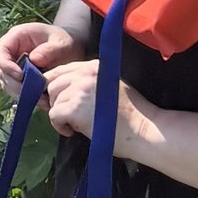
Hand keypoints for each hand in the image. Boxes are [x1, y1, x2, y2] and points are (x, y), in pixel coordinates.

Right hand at [0, 18, 83, 96]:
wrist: (68, 49)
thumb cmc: (63, 41)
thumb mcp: (61, 42)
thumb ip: (50, 49)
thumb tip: (34, 59)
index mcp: (16, 37)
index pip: (1, 52)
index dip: (6, 65)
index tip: (20, 76)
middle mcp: (11, 51)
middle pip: (2, 71)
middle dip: (14, 84)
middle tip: (32, 93)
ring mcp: (13, 65)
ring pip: (7, 83)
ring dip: (21, 94)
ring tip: (41, 100)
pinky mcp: (18, 78)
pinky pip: (16, 90)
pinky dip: (27, 97)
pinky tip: (42, 101)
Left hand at [39, 62, 162, 157]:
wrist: (145, 130)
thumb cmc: (131, 115)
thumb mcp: (109, 87)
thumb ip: (87, 84)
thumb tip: (59, 92)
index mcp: (94, 66)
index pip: (62, 70)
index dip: (57, 87)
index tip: (63, 101)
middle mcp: (85, 73)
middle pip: (52, 83)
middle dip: (56, 100)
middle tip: (69, 116)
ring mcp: (80, 89)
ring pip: (52, 100)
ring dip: (60, 114)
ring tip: (76, 124)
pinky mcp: (75, 108)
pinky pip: (54, 115)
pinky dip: (59, 126)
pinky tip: (73, 131)